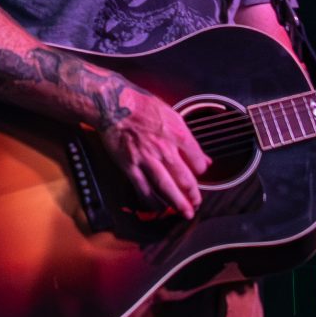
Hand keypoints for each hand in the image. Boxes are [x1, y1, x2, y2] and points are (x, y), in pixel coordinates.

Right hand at [98, 88, 209, 218]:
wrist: (114, 104)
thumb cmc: (141, 105)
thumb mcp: (171, 115)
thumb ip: (187, 137)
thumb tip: (201, 155)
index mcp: (178, 135)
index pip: (197, 162)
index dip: (201, 172)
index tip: (200, 175)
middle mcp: (165, 149)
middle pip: (185, 180)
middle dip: (193, 195)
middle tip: (196, 203)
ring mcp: (147, 160)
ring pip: (166, 188)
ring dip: (178, 204)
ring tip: (185, 212)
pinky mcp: (130, 166)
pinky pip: (144, 189)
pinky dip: (152, 201)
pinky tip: (158, 207)